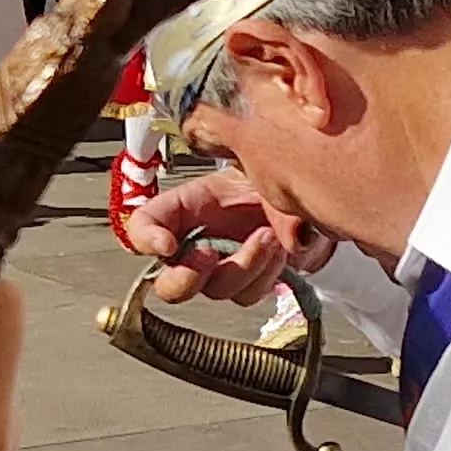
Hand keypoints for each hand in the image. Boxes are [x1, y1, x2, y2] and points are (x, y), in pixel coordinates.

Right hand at [126, 167, 324, 305]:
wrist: (307, 194)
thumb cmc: (273, 174)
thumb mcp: (246, 156)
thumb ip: (227, 161)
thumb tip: (211, 171)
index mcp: (184, 209)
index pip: (142, 226)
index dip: (145, 240)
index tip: (166, 244)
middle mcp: (196, 243)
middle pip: (169, 284)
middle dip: (187, 277)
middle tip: (211, 254)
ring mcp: (223, 267)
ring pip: (217, 290)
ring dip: (243, 267)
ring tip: (266, 236)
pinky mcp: (251, 282)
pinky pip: (249, 294)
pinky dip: (266, 274)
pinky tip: (278, 250)